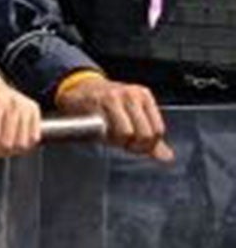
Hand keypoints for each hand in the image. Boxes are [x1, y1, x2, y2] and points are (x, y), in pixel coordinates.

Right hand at [54, 72, 173, 162]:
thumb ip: (149, 138)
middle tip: (123, 145)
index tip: (134, 146)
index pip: (157, 130)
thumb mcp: (132, 116)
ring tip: (111, 138)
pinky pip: (106, 130)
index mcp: (145, 97)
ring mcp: (116, 98)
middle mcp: (133, 95)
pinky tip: (100, 132)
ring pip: (127, 133)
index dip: (146, 145)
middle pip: (145, 133)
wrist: (80, 89)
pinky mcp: (98, 103)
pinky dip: (104, 137)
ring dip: (118, 142)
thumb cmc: (106, 105)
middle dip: (133, 146)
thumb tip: (166, 157)